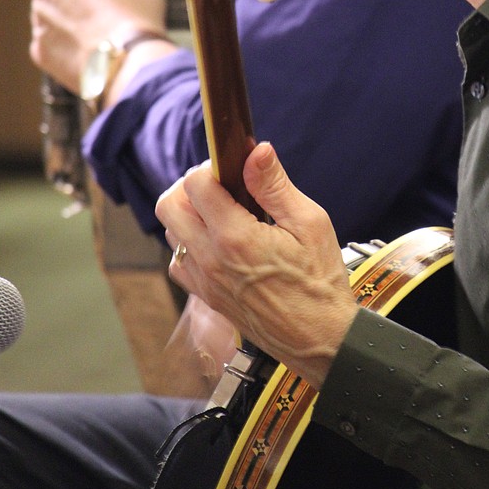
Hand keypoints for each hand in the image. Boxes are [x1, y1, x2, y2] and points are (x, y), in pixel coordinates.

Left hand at [156, 144, 357, 389]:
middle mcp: (210, 259)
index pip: (195, 184)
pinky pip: (179, 262)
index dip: (213, 167)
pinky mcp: (206, 297)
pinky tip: (220, 243)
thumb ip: (276, 185)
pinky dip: (190, 244)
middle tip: (223, 187)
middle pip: (168, 205)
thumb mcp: (310, 224)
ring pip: (171, 233)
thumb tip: (257, 150)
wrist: (320, 339)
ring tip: (226, 214)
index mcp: (235, 237)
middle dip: (190, 187)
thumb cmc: (321, 282)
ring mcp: (204, 281)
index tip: (235, 169)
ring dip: (190, 214)